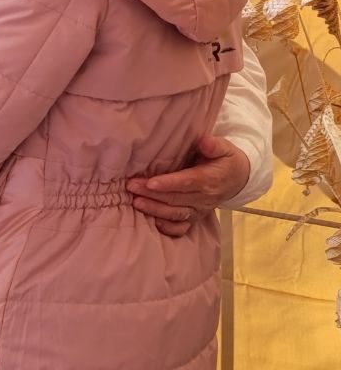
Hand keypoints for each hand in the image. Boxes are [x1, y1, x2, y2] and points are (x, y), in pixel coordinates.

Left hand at [127, 135, 250, 236]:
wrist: (238, 179)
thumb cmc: (225, 160)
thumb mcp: (225, 148)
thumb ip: (214, 145)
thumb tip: (204, 141)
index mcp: (209, 179)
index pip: (186, 182)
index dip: (168, 184)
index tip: (150, 183)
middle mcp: (204, 198)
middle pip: (176, 198)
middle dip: (152, 195)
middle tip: (131, 188)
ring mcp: (200, 210)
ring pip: (176, 213)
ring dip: (155, 210)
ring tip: (136, 202)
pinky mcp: (196, 217)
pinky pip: (182, 227)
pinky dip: (168, 228)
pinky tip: (153, 223)